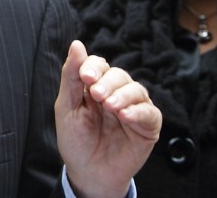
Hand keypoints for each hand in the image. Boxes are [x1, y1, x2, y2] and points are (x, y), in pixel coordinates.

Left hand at [55, 40, 160, 197]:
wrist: (88, 172)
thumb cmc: (76, 140)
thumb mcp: (67, 107)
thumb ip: (71, 77)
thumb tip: (76, 44)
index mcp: (95, 86)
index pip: (98, 65)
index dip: (93, 66)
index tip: (86, 77)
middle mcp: (116, 93)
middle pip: (118, 75)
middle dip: (107, 82)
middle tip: (97, 96)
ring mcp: (133, 108)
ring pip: (136, 90)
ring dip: (122, 95)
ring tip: (110, 106)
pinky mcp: (148, 126)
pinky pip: (149, 113)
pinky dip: (138, 112)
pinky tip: (124, 116)